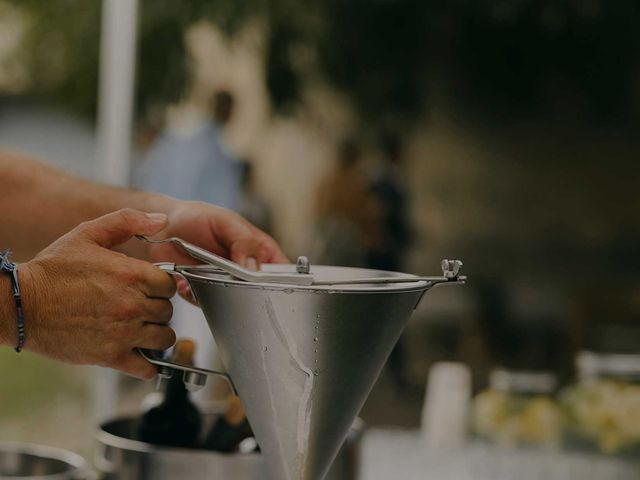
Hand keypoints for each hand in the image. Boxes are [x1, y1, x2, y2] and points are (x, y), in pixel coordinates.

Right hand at [18, 209, 176, 378]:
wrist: (20, 305)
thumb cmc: (53, 270)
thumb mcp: (88, 234)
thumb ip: (127, 221)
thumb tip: (160, 220)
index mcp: (131, 274)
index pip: (170, 285)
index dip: (160, 286)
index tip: (147, 288)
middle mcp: (132, 304)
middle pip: (168, 311)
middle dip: (156, 308)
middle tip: (138, 306)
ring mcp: (123, 333)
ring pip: (164, 338)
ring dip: (155, 334)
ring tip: (138, 328)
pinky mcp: (111, 357)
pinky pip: (147, 368)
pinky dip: (147, 364)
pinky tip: (137, 353)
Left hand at [145, 201, 287, 299]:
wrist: (163, 227)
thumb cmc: (198, 217)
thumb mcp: (225, 222)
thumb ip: (243, 241)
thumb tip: (253, 266)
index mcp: (261, 251)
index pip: (283, 272)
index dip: (281, 282)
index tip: (266, 285)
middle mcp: (246, 270)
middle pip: (259, 292)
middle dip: (245, 292)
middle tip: (228, 283)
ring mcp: (226, 282)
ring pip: (233, 302)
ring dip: (217, 293)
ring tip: (200, 278)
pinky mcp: (205, 291)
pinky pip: (207, 303)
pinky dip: (196, 296)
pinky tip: (186, 283)